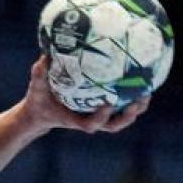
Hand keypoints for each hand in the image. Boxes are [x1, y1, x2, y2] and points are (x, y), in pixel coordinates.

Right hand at [15, 55, 148, 136]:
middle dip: (127, 116)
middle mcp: (89, 119)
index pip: (90, 124)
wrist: (41, 112)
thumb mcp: (35, 89)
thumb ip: (39, 75)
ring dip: (136, 108)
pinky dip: (132, 96)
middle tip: (138, 101)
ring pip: (121, 118)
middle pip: (113, 125)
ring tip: (147, 91)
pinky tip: (141, 80)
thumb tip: (44, 57)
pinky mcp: (102, 109)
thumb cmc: (39, 100)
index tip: (108, 103)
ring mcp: (97, 116)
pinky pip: (121, 105)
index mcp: (74, 120)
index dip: (101, 117)